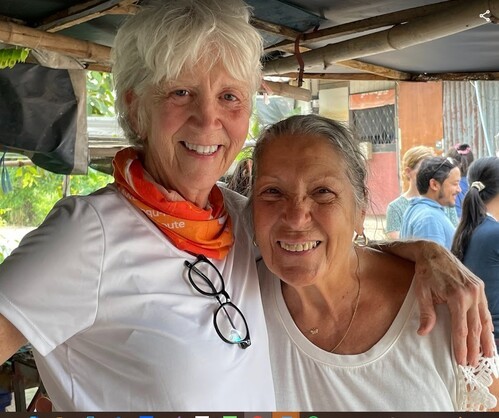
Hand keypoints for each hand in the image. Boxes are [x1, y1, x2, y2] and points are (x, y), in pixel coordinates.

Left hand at [412, 240, 493, 365]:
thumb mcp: (422, 292)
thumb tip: (423, 333)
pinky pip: (485, 309)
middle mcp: (471, 294)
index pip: (461, 328)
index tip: (461, 360)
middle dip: (475, 347)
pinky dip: (487, 323)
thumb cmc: (426, 273)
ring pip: (484, 319)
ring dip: (486, 339)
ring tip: (487, 355)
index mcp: (457, 296)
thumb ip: (426, 313)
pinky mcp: (479, 286)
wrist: (433, 252)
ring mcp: (478, 289)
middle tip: (473, 363)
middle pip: (475, 327)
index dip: (461, 346)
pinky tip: (488, 335)